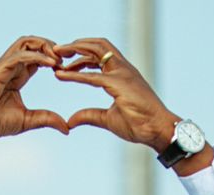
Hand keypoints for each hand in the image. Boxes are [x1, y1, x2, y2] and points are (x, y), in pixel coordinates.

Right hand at [0, 36, 68, 140]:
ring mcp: (3, 66)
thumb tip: (67, 128)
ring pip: (26, 43)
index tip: (67, 69)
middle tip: (67, 60)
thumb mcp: (27, 120)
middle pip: (33, 43)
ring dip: (45, 46)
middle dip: (52, 46)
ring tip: (59, 59)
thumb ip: (46, 119)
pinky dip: (37, 56)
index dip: (54, 58)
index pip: (38, 57)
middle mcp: (10, 67)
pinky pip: (20, 55)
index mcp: (16, 76)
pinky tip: (51, 64)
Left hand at [54, 37, 213, 173]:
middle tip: (56, 52)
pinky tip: (60, 75)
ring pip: (96, 50)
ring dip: (74, 51)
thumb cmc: (139, 124)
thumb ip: (89, 116)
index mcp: (122, 74)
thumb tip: (70, 121)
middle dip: (75, 45)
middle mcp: (123, 69)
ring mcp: (122, 74)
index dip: (80, 56)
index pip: (99, 55)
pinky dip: (74, 74)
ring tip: (56, 56)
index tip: (63, 63)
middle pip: (97, 45)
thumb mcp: (108, 119)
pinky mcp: (120, 84)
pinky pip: (92, 76)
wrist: (157, 130)